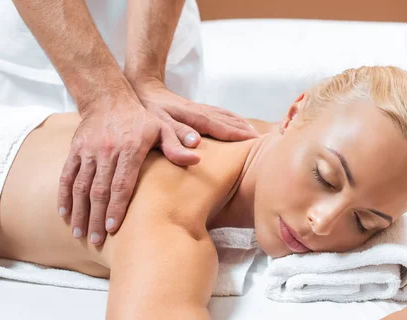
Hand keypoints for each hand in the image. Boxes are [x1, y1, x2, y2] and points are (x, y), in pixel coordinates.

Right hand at [58, 92, 199, 244]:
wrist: (108, 98)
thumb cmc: (141, 119)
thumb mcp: (163, 127)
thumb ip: (177, 144)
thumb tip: (196, 156)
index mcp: (130, 149)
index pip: (122, 183)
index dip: (116, 207)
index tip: (113, 228)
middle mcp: (107, 151)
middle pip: (99, 190)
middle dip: (96, 218)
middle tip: (97, 241)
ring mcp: (88, 151)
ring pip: (81, 186)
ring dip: (79, 212)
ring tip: (79, 234)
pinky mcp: (75, 150)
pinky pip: (66, 176)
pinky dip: (64, 196)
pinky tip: (64, 214)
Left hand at [132, 77, 256, 146]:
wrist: (142, 87)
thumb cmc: (147, 110)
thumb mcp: (157, 126)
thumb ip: (175, 136)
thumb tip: (196, 144)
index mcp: (194, 117)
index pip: (221, 128)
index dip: (238, 135)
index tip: (254, 141)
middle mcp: (201, 112)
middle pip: (229, 121)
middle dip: (246, 131)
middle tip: (264, 141)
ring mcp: (200, 109)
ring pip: (227, 116)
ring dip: (242, 124)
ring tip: (256, 134)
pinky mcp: (197, 109)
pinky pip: (221, 114)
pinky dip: (233, 118)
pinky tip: (238, 123)